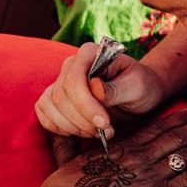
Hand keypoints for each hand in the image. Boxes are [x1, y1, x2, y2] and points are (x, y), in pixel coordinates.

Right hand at [35, 42, 165, 137]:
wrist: (138, 95)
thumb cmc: (142, 87)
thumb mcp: (138, 86)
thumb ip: (117, 88)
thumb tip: (95, 88)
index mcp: (90, 53)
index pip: (74, 79)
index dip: (85, 105)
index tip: (104, 123)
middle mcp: (71, 64)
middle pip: (60, 95)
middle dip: (82, 119)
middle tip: (107, 131)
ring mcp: (61, 81)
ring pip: (49, 105)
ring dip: (71, 126)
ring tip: (96, 132)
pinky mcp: (56, 98)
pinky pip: (44, 113)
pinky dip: (59, 127)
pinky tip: (80, 131)